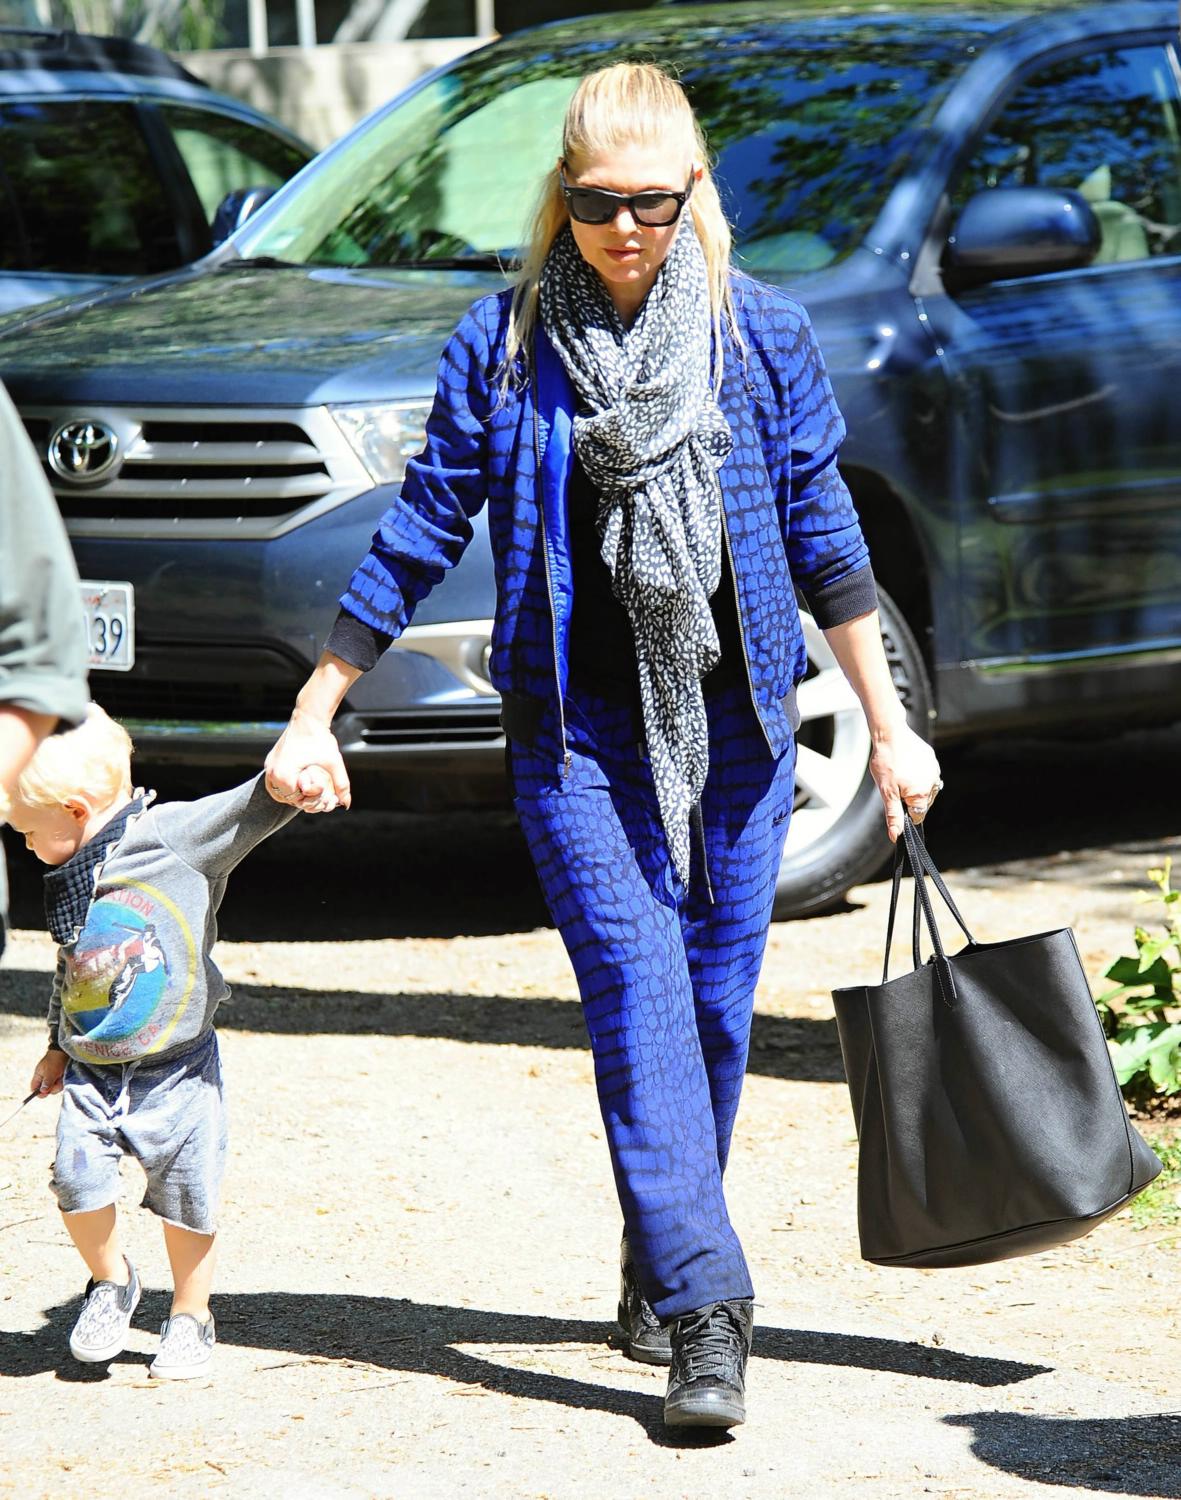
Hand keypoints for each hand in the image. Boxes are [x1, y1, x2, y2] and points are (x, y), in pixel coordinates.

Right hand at [29, 1049, 66, 1097]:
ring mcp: (52, 1079)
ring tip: (61, 1076)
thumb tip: (42, 1092)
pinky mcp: (59, 1078)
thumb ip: (46, 1082)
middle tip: (57, 1081)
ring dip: (59, 1084)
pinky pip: (60, 1084)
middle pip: (46, 1091)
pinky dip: (63, 1082)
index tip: (45, 1093)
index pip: (34, 1088)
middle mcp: (44, 1079)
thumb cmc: (55, 1061)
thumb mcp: (50, 1072)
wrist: (65, 1052)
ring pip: (54, 1088)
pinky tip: (64, 1076)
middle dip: (52, 1088)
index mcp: (38, 1076)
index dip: (38, 1093)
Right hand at [265, 711, 350, 812]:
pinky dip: (285, 784)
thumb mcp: (334, 763)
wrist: (308, 718)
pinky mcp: (270, 760)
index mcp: (284, 775)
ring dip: (291, 792)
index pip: (295, 800)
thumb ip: (341, 785)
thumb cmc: (320, 739)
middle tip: (315, 789)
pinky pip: (274, 781)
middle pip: (285, 798)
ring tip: (307, 786)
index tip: (321, 788)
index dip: (310, 797)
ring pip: (277, 791)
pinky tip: (299, 779)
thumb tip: (346, 804)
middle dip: (300, 797)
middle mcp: (272, 772)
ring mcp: (269, 766)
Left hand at [868, 721, 942, 842]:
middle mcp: (933, 783)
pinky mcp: (931, 759)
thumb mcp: (886, 792)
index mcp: (922, 794)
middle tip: (894, 783)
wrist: (890, 733)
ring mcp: (934, 770)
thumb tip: (896, 835)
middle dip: (908, 797)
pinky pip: (925, 773)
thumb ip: (893, 814)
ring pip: (924, 787)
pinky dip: (916, 773)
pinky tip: (904, 765)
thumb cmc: (886, 762)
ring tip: (899, 773)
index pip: (918, 815)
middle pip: (921, 802)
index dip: (905, 811)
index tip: (896, 800)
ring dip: (913, 785)